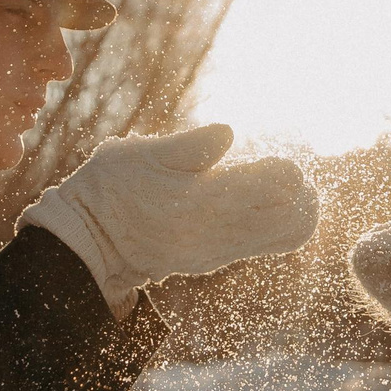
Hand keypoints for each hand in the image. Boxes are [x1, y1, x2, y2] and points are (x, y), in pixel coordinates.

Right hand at [21, 124, 318, 314]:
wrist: (89, 242)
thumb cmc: (112, 188)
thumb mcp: (142, 155)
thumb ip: (189, 147)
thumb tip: (229, 132)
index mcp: (205, 201)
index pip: (276, 189)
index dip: (287, 171)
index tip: (275, 157)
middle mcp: (219, 232)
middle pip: (294, 220)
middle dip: (302, 193)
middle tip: (287, 172)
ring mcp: (218, 250)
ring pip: (283, 235)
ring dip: (293, 208)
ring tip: (278, 184)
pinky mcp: (213, 258)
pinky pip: (261, 243)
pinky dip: (273, 221)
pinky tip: (257, 199)